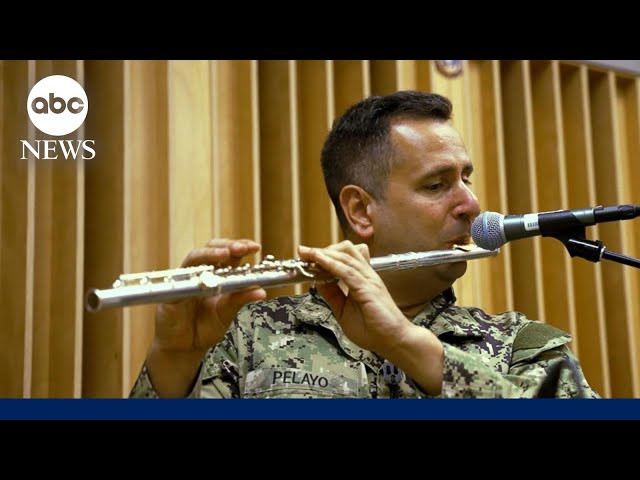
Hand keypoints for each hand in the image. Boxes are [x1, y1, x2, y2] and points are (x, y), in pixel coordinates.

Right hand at [152, 239, 266, 357]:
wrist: (185, 347)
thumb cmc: (204, 327)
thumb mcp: (227, 313)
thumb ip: (240, 300)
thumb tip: (261, 291)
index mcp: (217, 275)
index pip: (229, 254)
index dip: (241, 247)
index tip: (255, 247)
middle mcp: (201, 273)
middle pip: (211, 249)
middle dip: (227, 245)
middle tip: (241, 248)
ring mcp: (185, 280)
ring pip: (194, 258)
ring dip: (210, 254)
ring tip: (225, 254)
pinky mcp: (171, 293)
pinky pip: (179, 282)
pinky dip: (191, 279)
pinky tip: (202, 281)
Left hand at [297, 240, 411, 357]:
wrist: (394, 341)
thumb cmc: (374, 330)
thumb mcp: (343, 311)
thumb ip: (332, 295)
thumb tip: (317, 281)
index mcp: (361, 279)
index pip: (342, 258)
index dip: (324, 254)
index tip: (305, 254)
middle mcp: (366, 275)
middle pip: (344, 250)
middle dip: (322, 249)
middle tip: (304, 252)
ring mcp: (368, 280)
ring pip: (344, 256)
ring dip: (323, 253)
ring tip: (306, 253)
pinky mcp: (368, 288)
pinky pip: (346, 271)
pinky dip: (330, 264)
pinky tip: (318, 260)